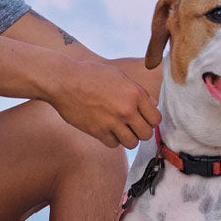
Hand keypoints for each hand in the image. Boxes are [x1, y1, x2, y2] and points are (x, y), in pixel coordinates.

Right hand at [44, 59, 158, 146]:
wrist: (64, 81)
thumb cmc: (91, 75)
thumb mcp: (119, 76)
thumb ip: (138, 91)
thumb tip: (154, 104)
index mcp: (135, 94)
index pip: (156, 119)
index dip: (150, 120)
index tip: (143, 118)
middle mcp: (126, 109)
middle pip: (146, 134)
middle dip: (141, 131)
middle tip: (132, 125)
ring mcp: (112, 122)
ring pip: (132, 143)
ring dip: (127, 137)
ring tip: (120, 128)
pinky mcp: (97, 131)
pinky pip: (114, 144)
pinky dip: (112, 139)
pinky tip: (106, 129)